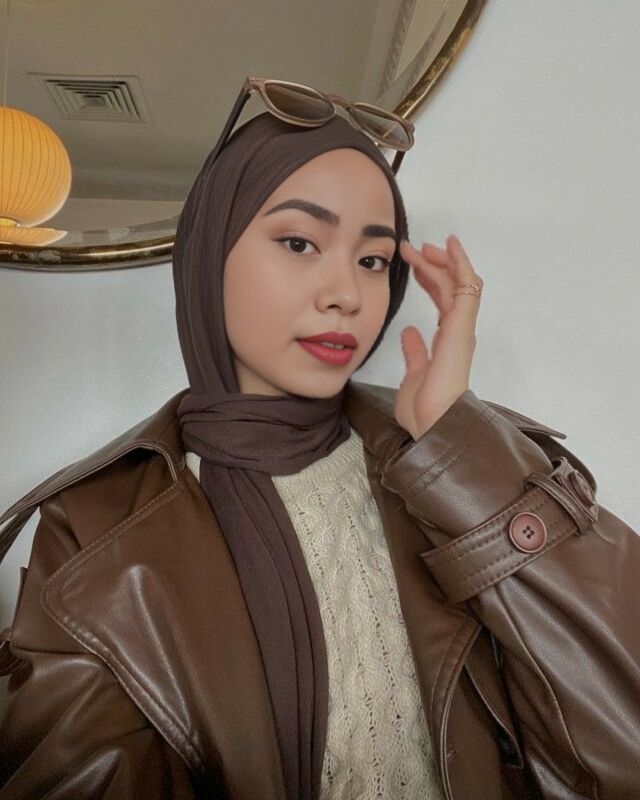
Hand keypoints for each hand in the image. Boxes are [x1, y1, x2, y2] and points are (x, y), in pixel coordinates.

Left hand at [395, 234, 483, 440]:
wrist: (434, 425)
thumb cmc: (425, 411)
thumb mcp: (412, 375)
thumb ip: (414, 353)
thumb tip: (409, 333)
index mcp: (448, 343)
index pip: (443, 302)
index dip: (430, 280)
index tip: (413, 265)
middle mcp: (458, 333)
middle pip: (450, 288)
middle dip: (433, 265)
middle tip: (412, 248)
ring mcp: (462, 329)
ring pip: (459, 283)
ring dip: (442, 260)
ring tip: (422, 245)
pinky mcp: (463, 328)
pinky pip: (467, 288)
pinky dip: (460, 264)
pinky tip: (449, 247)